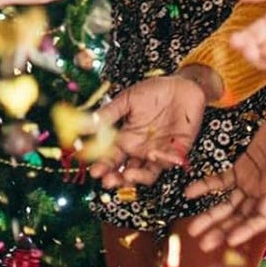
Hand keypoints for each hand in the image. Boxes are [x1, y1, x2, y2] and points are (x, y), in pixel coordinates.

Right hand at [88, 73, 209, 188]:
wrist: (182, 85)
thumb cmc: (154, 91)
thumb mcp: (127, 100)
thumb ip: (109, 114)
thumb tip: (83, 123)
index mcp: (126, 139)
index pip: (112, 158)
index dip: (103, 166)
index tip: (95, 171)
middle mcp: (141, 150)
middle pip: (127, 172)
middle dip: (117, 179)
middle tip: (109, 181)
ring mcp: (159, 153)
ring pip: (147, 174)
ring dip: (137, 178)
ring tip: (128, 175)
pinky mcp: (177, 151)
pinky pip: (169, 162)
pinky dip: (163, 161)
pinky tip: (154, 155)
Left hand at [185, 99, 265, 248]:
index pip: (259, 219)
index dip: (245, 231)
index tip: (229, 241)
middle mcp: (261, 192)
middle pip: (239, 217)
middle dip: (222, 230)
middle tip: (203, 243)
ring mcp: (250, 181)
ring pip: (228, 203)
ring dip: (211, 215)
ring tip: (192, 228)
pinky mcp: (241, 167)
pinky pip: (221, 180)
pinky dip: (206, 186)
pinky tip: (190, 192)